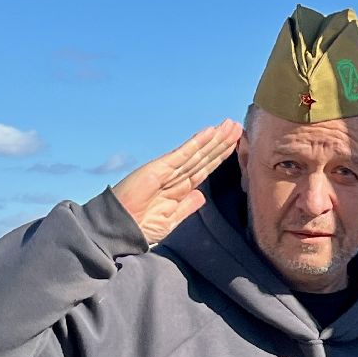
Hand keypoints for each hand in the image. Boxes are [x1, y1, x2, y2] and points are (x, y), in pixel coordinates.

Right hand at [112, 120, 242, 245]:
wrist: (120, 230)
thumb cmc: (140, 227)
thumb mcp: (171, 219)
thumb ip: (186, 207)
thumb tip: (200, 196)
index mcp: (179, 188)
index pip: (204, 168)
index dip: (220, 156)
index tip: (235, 145)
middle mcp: (175, 176)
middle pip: (204, 157)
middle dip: (222, 143)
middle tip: (238, 127)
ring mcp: (167, 170)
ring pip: (197, 152)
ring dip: (215, 139)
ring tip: (230, 126)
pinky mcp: (159, 169)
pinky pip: (183, 154)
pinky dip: (197, 143)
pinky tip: (210, 132)